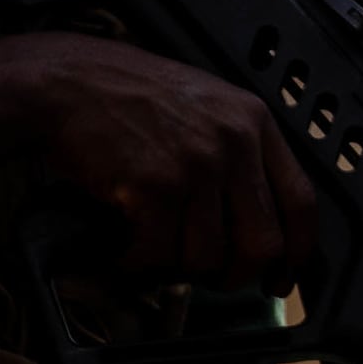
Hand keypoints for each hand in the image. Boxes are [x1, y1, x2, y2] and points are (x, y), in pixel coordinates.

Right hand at [0, 31, 314, 285]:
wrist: (60, 83)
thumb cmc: (124, 99)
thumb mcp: (202, 108)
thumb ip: (238, 154)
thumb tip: (255, 223)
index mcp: (253, 121)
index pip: (302, 203)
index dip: (297, 254)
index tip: (282, 280)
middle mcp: (234, 140)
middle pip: (261, 245)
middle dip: (233, 276)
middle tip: (206, 276)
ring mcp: (197, 162)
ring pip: (208, 259)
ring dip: (174, 269)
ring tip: (149, 249)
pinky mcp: (156, 184)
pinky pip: (159, 256)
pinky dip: (136, 265)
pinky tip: (121, 248)